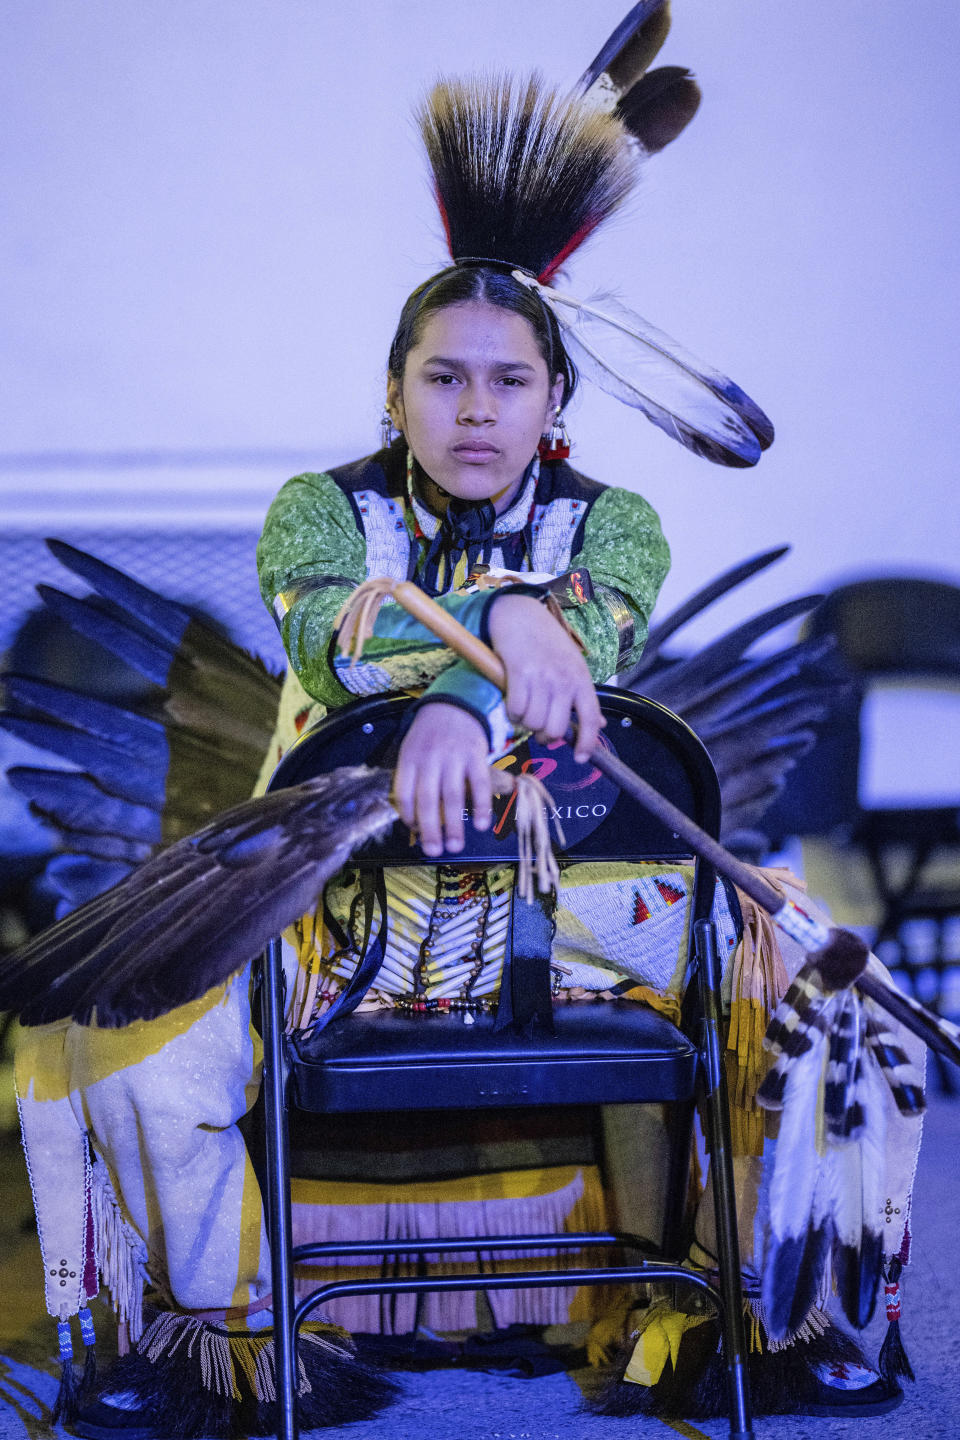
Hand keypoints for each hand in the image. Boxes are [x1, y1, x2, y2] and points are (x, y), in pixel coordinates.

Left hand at [393, 703, 492, 857]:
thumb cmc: (430, 735)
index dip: (408, 816)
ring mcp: (454, 757)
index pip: (404, 793)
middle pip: (428, 799)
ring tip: (456, 846)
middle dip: (431, 829)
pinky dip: (481, 806)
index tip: (415, 832)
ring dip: (454, 824)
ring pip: (452, 796)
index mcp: (409, 759)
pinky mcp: (476, 756)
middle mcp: (430, 759)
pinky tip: (481, 824)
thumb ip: (411, 779)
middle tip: (435, 851)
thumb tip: (413, 818)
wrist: (454, 704)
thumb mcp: (412, 750)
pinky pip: (479, 784)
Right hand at [487, 595, 602, 762]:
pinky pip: (515, 710)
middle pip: (556, 728)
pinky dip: (512, 712)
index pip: (591, 719)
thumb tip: (599, 725)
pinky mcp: (519, 674)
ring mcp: (541, 677)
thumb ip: (583, 698)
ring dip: (526, 723)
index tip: (580, 757)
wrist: (521, 615)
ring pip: (533, 723)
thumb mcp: (573, 667)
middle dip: (545, 736)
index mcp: (581, 680)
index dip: (587, 743)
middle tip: (539, 729)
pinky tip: (513, 702)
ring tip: (525, 710)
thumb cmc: (547, 643)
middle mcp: (564, 680)